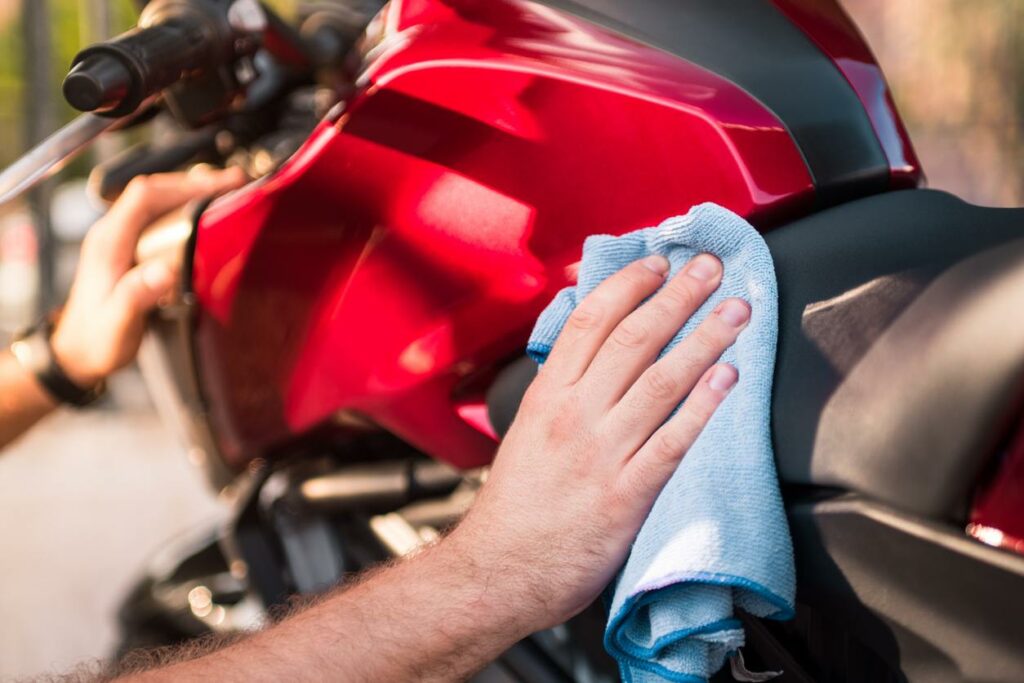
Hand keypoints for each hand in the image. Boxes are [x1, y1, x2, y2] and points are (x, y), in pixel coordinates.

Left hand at [51, 168, 245, 386]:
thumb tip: (166, 270)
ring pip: (157, 200)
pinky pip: (158, 216)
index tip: (221, 185)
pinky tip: (204, 215)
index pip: (146, 195)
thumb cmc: (96, 340)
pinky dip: (185, 209)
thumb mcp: (119, 323)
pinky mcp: (129, 248)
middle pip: (155, 190)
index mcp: (108, 243)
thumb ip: (138, 295)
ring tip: (227, 194)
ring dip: (192, 192)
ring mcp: (119, 239)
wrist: (77, 353)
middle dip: (197, 182)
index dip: (186, 185)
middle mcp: (111, 233)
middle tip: (235, 185)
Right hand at [449, 253, 749, 633]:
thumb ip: (561, 387)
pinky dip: (702, 407)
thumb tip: (593, 347)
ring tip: (736, 310)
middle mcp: (575, 415)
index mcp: (547, 395)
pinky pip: (672, 442)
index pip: (590, 320)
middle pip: (633, 339)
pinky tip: (728, 378)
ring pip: (661, 381)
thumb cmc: (516, 503)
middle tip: (711, 268)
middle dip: (677, 296)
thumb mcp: (527, 429)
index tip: (659, 262)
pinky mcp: (627, 495)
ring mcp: (602, 454)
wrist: (501, 570)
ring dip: (704, 338)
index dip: (630, 284)